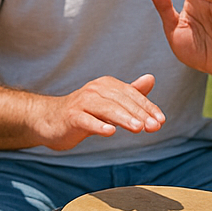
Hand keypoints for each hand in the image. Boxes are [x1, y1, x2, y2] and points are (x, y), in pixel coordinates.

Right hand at [35, 75, 165, 151]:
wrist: (51, 120)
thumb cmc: (84, 112)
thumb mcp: (109, 102)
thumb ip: (130, 92)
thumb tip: (151, 78)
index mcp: (106, 85)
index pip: (132, 95)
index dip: (148, 107)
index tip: (161, 121)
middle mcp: (95, 90)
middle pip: (121, 101)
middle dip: (140, 114)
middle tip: (155, 127)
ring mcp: (82, 103)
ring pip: (106, 109)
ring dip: (123, 118)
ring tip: (138, 128)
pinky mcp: (71, 117)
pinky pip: (86, 120)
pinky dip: (98, 125)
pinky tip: (109, 132)